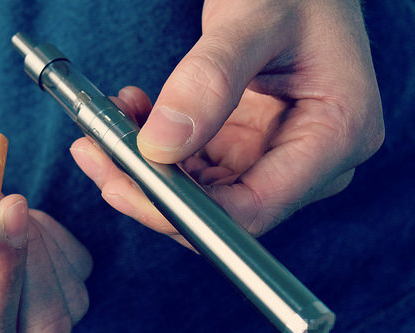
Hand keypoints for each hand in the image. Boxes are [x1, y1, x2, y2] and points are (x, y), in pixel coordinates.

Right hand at [0, 186, 90, 332]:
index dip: (3, 279)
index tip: (6, 216)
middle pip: (42, 328)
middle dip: (30, 255)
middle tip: (3, 200)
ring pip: (67, 299)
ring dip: (41, 241)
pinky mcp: (38, 311)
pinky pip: (75, 274)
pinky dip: (54, 238)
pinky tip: (14, 221)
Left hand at [71, 0, 383, 240]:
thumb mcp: (254, 20)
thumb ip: (210, 79)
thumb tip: (161, 147)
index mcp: (336, 136)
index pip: (256, 208)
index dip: (185, 212)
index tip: (126, 184)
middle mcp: (310, 162)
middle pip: (221, 211)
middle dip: (152, 190)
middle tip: (97, 152)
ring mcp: (275, 159)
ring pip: (199, 196)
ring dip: (147, 170)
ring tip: (109, 122)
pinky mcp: (246, 150)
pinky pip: (192, 170)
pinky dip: (156, 150)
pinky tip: (135, 114)